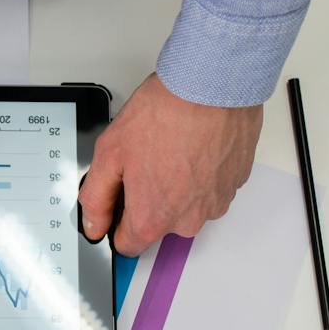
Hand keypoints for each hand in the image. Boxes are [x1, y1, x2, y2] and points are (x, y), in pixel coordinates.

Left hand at [77, 73, 262, 255]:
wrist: (212, 85)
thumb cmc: (165, 113)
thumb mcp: (110, 153)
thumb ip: (96, 197)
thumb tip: (94, 223)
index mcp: (153, 218)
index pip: (128, 245)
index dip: (117, 223)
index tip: (119, 201)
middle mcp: (188, 220)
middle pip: (159, 223)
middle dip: (149, 197)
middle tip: (146, 160)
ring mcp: (215, 203)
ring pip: (187, 205)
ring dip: (178, 185)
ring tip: (171, 148)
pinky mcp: (235, 184)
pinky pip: (210, 187)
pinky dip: (201, 172)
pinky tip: (192, 146)